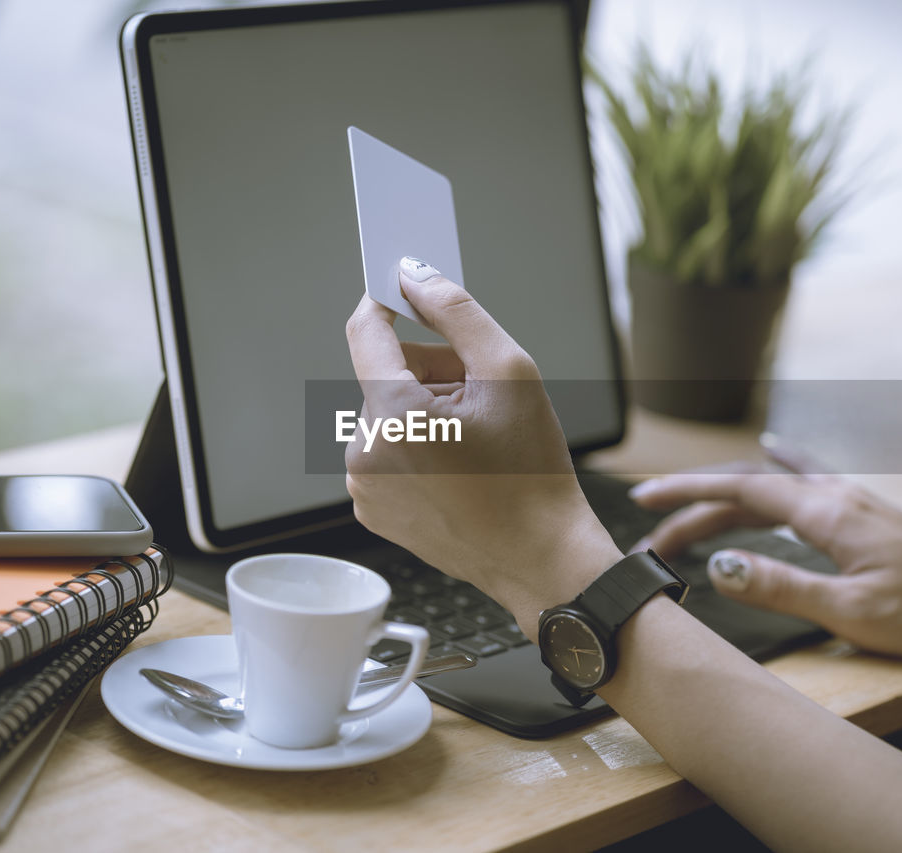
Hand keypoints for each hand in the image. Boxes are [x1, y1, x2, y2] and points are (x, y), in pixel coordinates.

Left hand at [344, 261, 620, 631]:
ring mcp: (363, 487)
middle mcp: (364, 453)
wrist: (538, 556)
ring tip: (474, 442)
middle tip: (480, 398)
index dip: (388, 302)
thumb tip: (416, 276)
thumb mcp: (510, 373)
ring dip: (424, 414)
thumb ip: (457, 313)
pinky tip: (457, 470)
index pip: (366, 332)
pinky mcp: (371, 510)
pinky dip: (416, 450)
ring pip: (386, 416)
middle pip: (385, 377)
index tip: (407, 292)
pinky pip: (385, 455)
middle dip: (430, 375)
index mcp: (393, 417)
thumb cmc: (531, 473)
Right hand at [630, 452, 901, 658]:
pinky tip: (772, 449)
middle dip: (692, 507)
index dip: (684, 495)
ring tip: (687, 520)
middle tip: (651, 533)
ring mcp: (851, 499)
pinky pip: (805, 477)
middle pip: (745, 489)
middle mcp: (834, 495)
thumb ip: (781, 585)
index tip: (642, 501)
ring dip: (724, 500)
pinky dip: (776, 467)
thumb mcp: (852, 611)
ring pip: (771, 486)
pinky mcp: (865, 511)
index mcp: (825, 514)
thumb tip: (720, 566)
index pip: (737, 492)